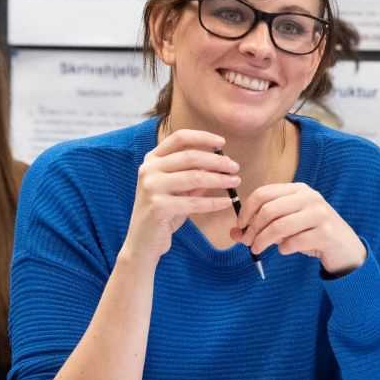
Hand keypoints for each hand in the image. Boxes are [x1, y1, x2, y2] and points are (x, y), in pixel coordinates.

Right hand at [121, 128, 239, 267]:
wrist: (143, 242)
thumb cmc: (164, 212)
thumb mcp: (178, 189)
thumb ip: (193, 173)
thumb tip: (220, 161)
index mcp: (151, 159)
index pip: (179, 138)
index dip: (202, 137)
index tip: (222, 142)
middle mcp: (148, 169)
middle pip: (190, 156)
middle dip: (217, 161)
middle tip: (235, 167)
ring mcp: (151, 187)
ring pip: (195, 177)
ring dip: (219, 179)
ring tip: (235, 182)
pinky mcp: (158, 206)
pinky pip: (194, 201)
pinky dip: (214, 202)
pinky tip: (227, 202)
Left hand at [239, 183, 366, 275]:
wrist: (344, 248)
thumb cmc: (312, 234)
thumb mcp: (286, 226)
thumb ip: (261, 226)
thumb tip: (234, 233)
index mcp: (298, 190)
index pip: (263, 193)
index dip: (246, 210)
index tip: (240, 226)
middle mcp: (310, 197)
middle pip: (269, 210)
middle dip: (253, 229)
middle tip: (248, 243)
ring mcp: (320, 214)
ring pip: (279, 226)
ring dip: (263, 241)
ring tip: (258, 250)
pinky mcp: (326, 233)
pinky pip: (294, 241)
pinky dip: (284, 249)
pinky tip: (286, 250)